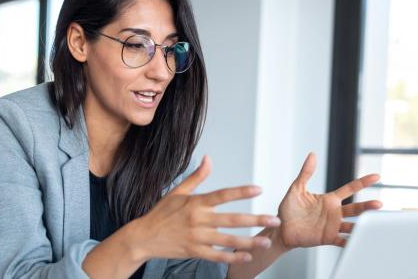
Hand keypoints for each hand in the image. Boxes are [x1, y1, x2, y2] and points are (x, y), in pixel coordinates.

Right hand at [132, 156, 281, 263]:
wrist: (143, 237)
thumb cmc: (161, 214)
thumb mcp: (177, 192)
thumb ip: (196, 177)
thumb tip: (208, 159)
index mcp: (195, 203)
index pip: (222, 195)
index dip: (241, 192)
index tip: (259, 189)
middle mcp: (198, 220)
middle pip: (232, 219)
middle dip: (255, 220)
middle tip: (274, 220)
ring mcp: (197, 238)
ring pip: (228, 240)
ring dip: (249, 242)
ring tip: (265, 241)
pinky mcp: (194, 252)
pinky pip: (217, 256)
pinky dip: (232, 257)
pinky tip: (246, 257)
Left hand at [276, 153, 381, 248]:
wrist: (281, 228)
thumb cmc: (288, 209)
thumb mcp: (297, 189)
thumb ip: (306, 173)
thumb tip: (312, 154)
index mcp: (329, 199)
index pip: (350, 189)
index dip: (362, 182)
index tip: (376, 176)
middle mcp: (334, 212)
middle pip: (356, 208)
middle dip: (368, 206)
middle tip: (379, 204)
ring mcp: (332, 226)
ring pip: (352, 225)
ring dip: (362, 226)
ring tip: (372, 225)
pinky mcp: (327, 238)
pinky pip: (341, 241)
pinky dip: (350, 242)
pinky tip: (357, 241)